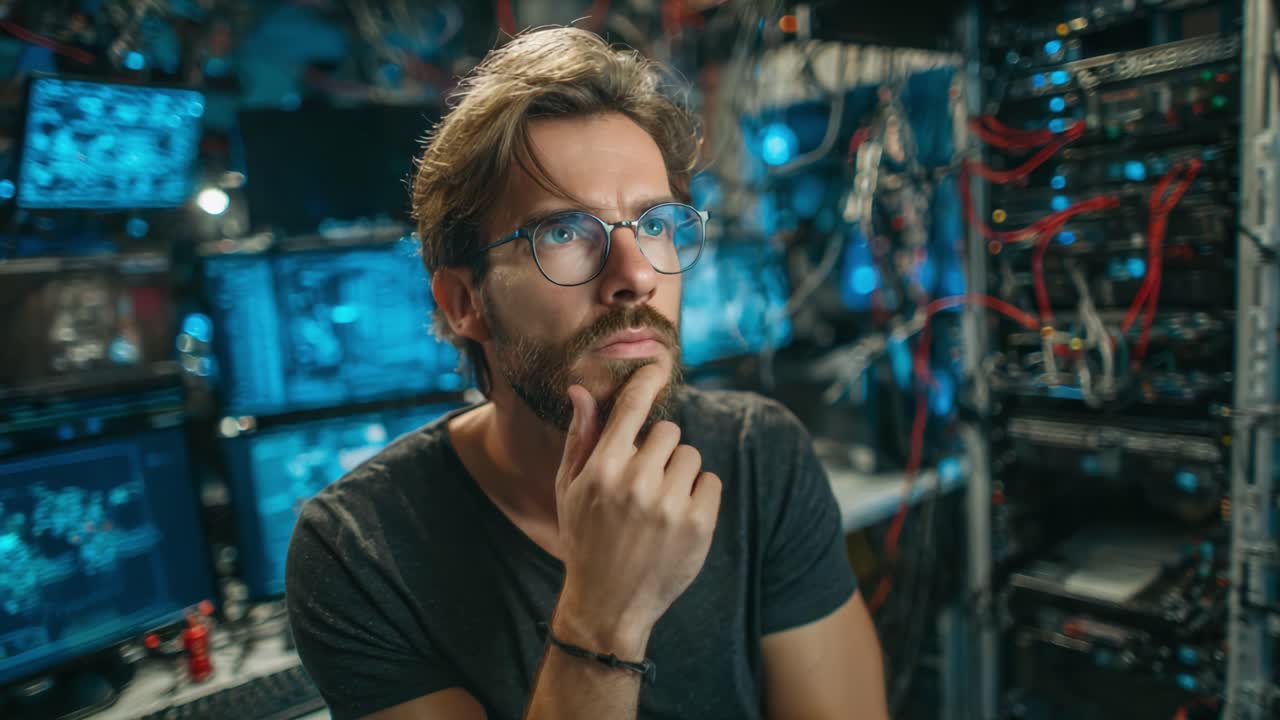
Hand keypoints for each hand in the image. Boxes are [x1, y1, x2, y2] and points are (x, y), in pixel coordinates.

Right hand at [552, 364, 721, 656]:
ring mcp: (670, 504)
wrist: (609, 604)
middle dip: (659, 449)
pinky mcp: (699, 524)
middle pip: (668, 431)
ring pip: (691, 456)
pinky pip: (711, 482)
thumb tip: (582, 390)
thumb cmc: (585, 539)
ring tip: (659, 504)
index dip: (647, 380)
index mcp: (602, 469)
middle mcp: (637, 482)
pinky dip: (699, 495)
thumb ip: (580, 437)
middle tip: (645, 480)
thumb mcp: (571, 489)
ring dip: (679, 472)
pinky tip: (677, 519)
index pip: (632, 408)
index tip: (657, 366)